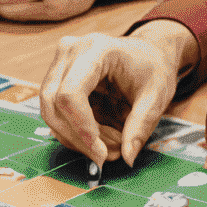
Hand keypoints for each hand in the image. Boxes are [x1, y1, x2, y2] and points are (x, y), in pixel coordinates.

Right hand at [40, 23, 196, 165]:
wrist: (146, 53)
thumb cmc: (153, 69)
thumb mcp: (157, 97)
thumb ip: (141, 126)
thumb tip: (127, 158)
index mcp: (96, 49)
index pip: (70, 93)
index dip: (81, 127)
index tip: (101, 153)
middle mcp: (70, 51)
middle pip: (53, 104)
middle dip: (77, 138)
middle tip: (106, 157)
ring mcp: (59, 62)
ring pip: (50, 112)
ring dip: (76, 138)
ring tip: (109, 147)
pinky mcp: (57, 77)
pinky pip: (55, 113)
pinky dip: (74, 133)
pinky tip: (100, 138)